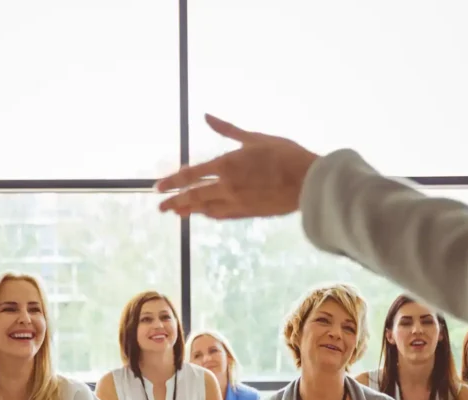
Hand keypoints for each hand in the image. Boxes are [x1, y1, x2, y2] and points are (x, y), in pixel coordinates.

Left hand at [155, 115, 319, 219]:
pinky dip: (209, 213)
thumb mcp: (255, 138)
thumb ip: (228, 130)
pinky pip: (221, 214)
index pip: (191, 175)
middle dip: (174, 201)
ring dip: (188, 210)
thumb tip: (207, 116)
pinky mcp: (247, 213)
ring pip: (205, 208)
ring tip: (176, 212)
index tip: (158, 187)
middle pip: (193, 196)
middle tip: (160, 206)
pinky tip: (204, 213)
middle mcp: (226, 187)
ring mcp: (236, 203)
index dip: (172, 181)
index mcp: (226, 165)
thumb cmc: (285, 155)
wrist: (308, 183)